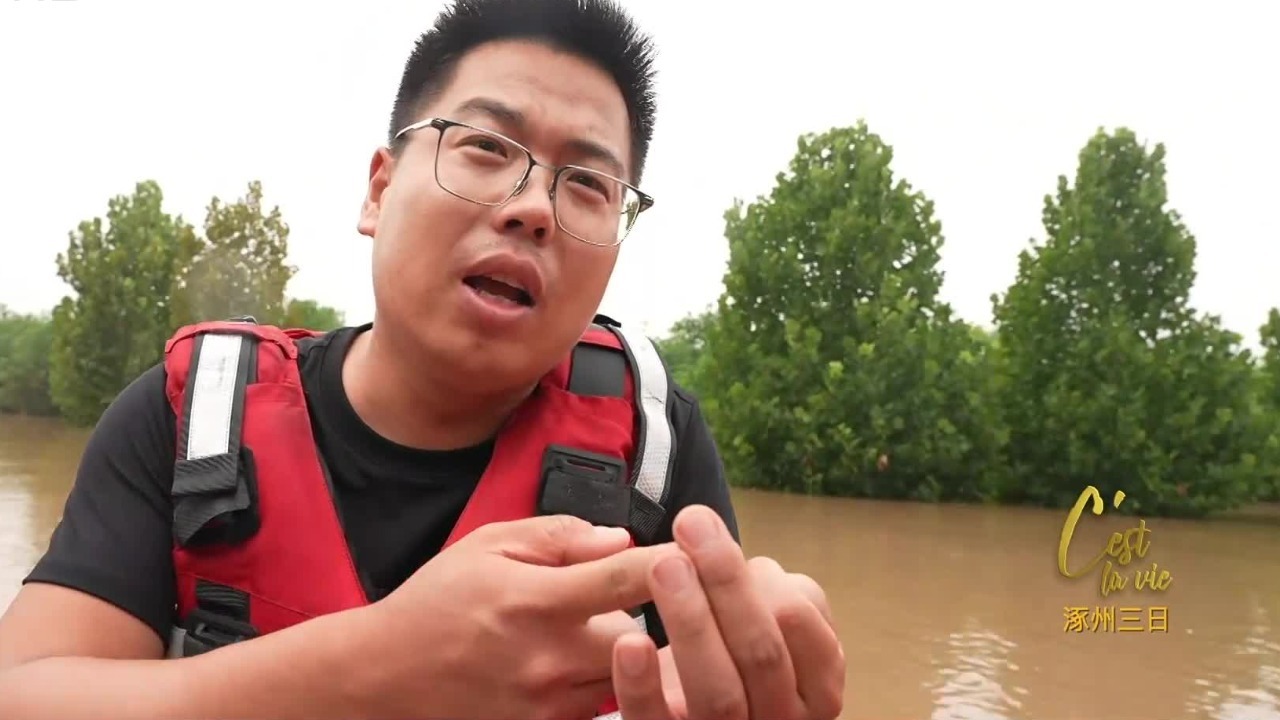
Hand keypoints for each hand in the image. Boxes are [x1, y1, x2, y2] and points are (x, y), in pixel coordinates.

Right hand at [357, 514, 678, 719]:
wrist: (385, 678)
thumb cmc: (438, 602)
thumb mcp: (489, 544)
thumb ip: (560, 536)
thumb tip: (621, 539)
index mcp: (535, 601)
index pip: (625, 579)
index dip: (672, 562)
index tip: (701, 548)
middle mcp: (547, 658)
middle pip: (639, 636)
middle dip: (640, 613)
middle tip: (620, 598)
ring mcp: (547, 704)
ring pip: (625, 677)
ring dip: (626, 653)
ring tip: (602, 632)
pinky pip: (599, 708)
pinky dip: (603, 686)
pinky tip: (581, 665)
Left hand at [610, 505, 844, 719]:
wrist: (693, 710)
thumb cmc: (735, 659)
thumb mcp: (768, 624)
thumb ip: (770, 593)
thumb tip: (737, 557)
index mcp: (816, 685)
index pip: (801, 625)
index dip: (763, 577)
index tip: (718, 535)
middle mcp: (783, 719)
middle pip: (762, 653)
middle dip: (726, 584)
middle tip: (691, 529)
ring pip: (721, 690)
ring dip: (692, 622)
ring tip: (663, 566)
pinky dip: (642, 687)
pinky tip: (630, 643)